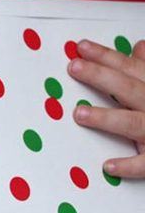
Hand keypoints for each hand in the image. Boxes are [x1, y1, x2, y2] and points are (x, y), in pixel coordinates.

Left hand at [70, 39, 144, 177]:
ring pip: (134, 124)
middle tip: (75, 67)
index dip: (107, 57)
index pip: (133, 68)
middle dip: (102, 77)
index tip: (82, 47)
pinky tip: (108, 165)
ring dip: (107, 119)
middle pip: (130, 89)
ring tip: (79, 113)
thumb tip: (139, 46)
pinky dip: (130, 165)